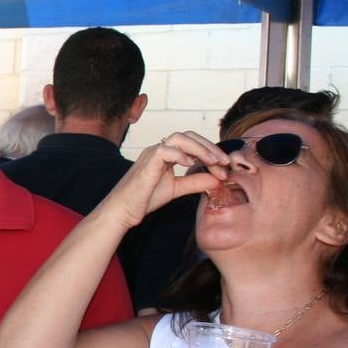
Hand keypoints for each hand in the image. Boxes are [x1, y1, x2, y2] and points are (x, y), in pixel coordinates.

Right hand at [95, 131, 228, 229]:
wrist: (122, 211)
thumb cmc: (144, 199)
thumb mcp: (176, 188)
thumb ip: (195, 181)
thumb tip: (217, 178)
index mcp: (166, 154)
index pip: (192, 143)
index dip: (210, 152)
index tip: (224, 167)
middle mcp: (159, 149)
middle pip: (189, 136)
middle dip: (210, 147)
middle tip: (225, 162)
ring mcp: (152, 153)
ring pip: (179, 138)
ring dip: (200, 148)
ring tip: (214, 162)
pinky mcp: (147, 162)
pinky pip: (166, 150)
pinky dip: (181, 154)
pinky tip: (192, 164)